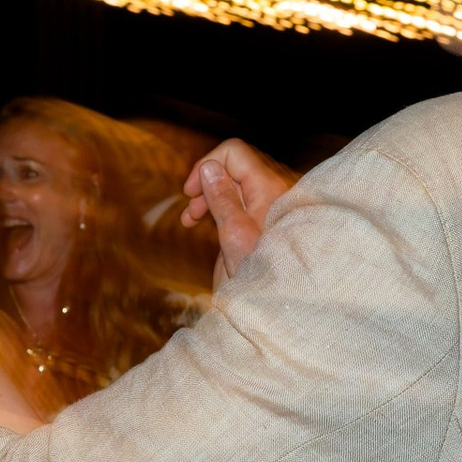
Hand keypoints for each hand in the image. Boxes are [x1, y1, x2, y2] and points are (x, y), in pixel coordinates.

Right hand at [182, 138, 297, 280]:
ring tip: (191, 218)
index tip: (190, 191)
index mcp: (269, 189)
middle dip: (205, 181)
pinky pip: (229, 202)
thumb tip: (209, 168)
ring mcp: (260, 210)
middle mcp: (267, 194)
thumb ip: (222, 198)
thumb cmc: (258, 273)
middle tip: (191, 208)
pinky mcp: (251, 225)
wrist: (271, 307)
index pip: (234, 154)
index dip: (208, 165)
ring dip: (205, 195)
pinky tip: (195, 222)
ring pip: (228, 185)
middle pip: (231, 167)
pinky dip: (211, 207)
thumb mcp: (234, 233)